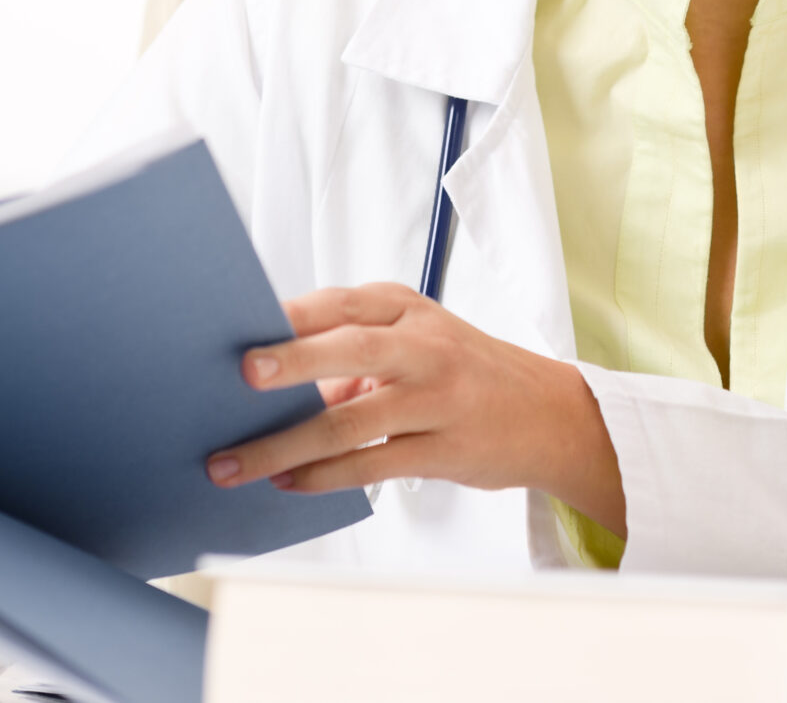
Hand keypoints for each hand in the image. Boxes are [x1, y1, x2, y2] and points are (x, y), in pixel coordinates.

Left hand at [206, 283, 626, 537]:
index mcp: (409, 309)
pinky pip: (371, 464)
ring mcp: (437, 399)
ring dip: (286, 445)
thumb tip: (277, 389)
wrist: (550, 414)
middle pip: (351, 347)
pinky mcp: (444, 449)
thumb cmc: (465, 373)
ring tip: (236, 463)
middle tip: (241, 376)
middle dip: (292, 360)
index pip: (342, 304)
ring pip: (352, 421)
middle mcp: (425, 346)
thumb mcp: (417, 342)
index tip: (237, 324)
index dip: (291, 315)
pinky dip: (324, 476)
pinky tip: (288, 483)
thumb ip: (353, 356)